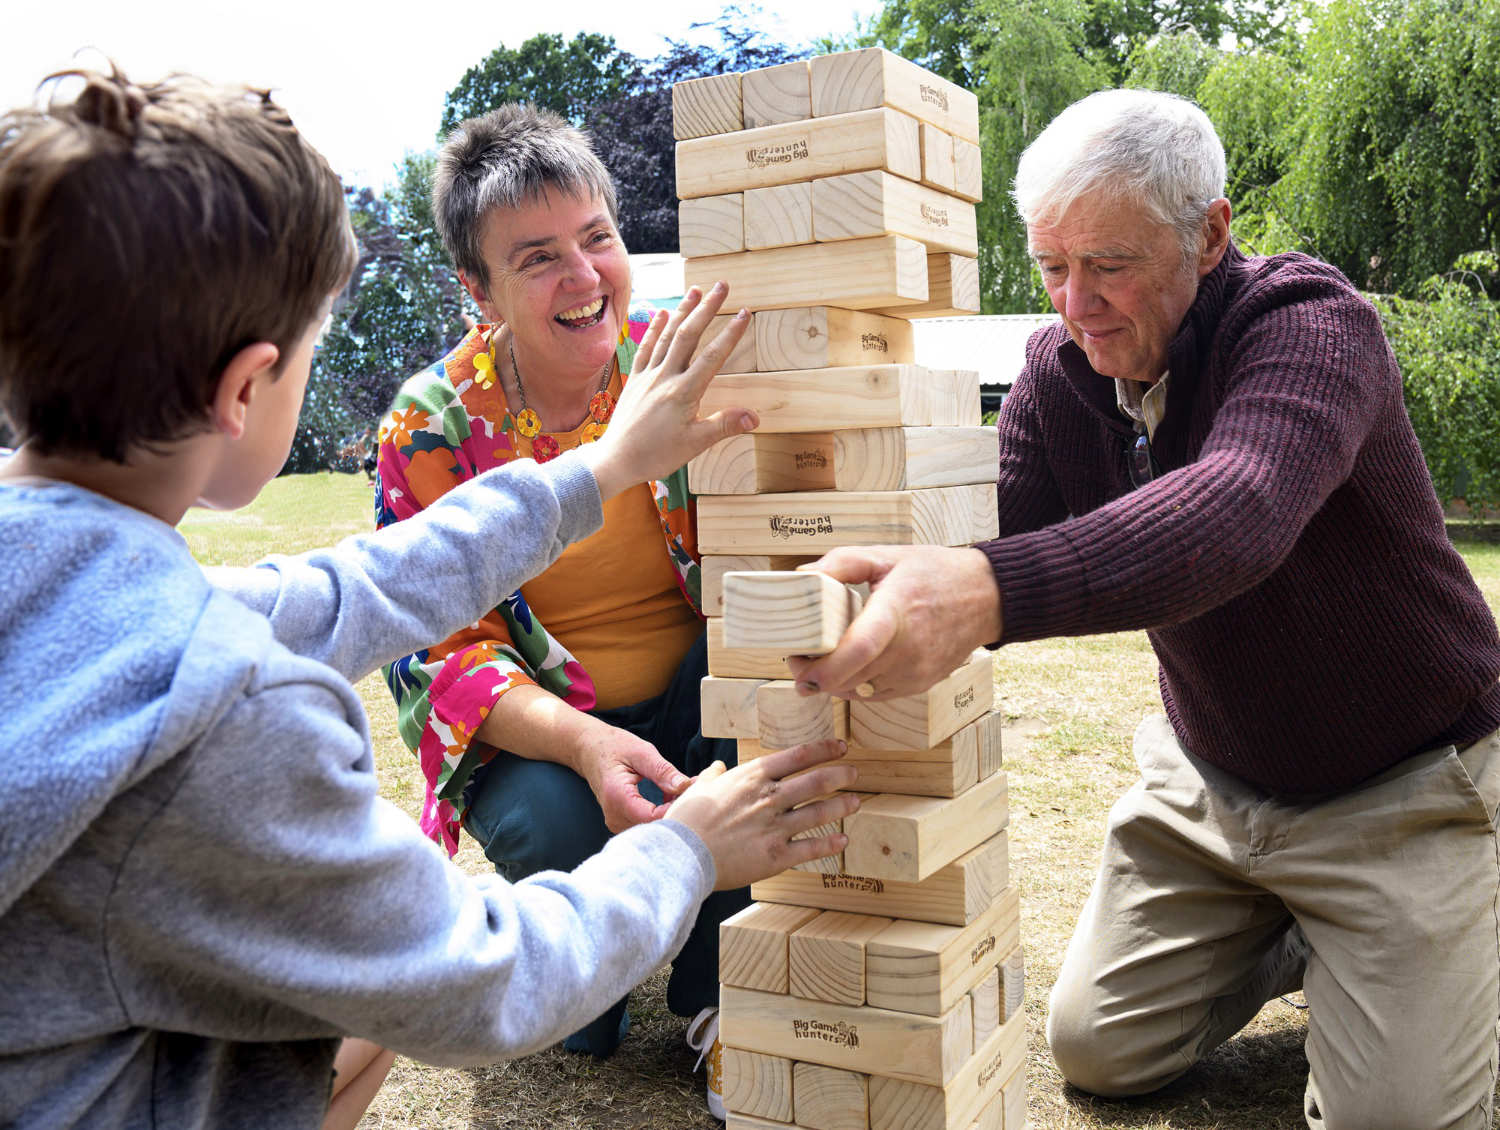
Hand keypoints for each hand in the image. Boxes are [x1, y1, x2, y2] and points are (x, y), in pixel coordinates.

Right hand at [575, 720, 692, 833]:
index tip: (692, 790)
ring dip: (671, 811)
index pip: (654, 817)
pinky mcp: (621, 823)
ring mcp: (616, 823)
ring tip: (681, 789)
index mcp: (617, 798)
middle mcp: (614, 816)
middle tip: (692, 788)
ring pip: (653, 827)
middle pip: (654, 825)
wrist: (589, 750)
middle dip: (677, 809)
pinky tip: (670, 796)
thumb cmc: (614, 747)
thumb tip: (685, 786)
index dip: (677, 807)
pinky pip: (647, 824)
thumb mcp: (641, 752)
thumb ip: (663, 771)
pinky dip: (663, 812)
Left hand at [584, 282, 757, 497]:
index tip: (744, 313)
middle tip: (723, 286)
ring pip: (668, 335)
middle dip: (707, 308)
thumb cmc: (655, 454)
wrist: (616, 459)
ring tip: (696, 290)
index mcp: (684, 392)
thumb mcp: (694, 443)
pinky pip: (646, 347)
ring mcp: (648, 375)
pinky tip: (662, 312)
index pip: (712, 356)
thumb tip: (754, 417)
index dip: (730, 333)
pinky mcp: (635, 379)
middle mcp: (665, 377)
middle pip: (689, 335)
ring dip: (683, 310)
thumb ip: (724, 425)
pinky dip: (654, 328)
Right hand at [665, 741, 860, 889]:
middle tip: (853, 773)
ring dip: (842, 806)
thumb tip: (716, 768)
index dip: (824, 749)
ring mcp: (776, 827)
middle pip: (817, 781)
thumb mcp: (699, 788)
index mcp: (753, 777)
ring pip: (820, 812)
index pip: (798, 756)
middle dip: (841, 775)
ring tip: (856, 802)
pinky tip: (843, 840)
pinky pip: (812, 848)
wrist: (682, 855)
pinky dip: (831, 844)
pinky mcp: (777, 856)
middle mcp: (770, 798)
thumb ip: (713, 776)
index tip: (840, 747)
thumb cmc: (687, 820)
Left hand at [785, 546, 1002, 699]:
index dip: (824, 667)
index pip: (859, 649)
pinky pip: (874, 695)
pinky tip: (849, 665)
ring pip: (857, 691)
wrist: (985, 597)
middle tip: (797, 658)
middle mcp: (908, 650)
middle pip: (849, 677)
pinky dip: (854, 684)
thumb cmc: (933, 573)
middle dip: (814, 674)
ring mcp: (915, 673)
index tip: (798, 665)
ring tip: (821, 658)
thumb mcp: (886, 556)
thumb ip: (841, 563)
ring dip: (833, 681)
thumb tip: (802, 578)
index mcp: (896, 612)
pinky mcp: (918, 686)